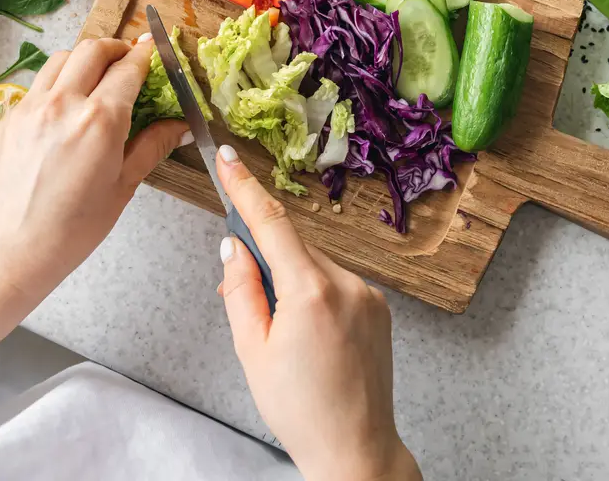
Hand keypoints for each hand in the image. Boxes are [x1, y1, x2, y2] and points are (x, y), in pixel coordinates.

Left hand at [0, 36, 189, 294]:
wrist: (12, 248)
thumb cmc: (73, 228)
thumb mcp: (123, 186)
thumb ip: (152, 146)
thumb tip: (181, 126)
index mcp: (99, 121)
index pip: (129, 68)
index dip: (147, 55)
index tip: (156, 51)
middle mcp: (63, 104)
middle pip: (93, 49)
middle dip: (117, 48)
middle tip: (130, 59)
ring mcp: (32, 107)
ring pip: (62, 58)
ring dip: (85, 58)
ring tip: (99, 75)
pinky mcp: (11, 116)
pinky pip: (40, 82)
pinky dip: (59, 79)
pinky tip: (68, 102)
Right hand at [216, 146, 420, 480]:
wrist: (355, 449)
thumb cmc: (301, 409)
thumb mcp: (250, 349)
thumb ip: (239, 289)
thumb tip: (233, 247)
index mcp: (310, 292)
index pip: (271, 222)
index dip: (246, 187)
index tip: (229, 158)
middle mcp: (346, 283)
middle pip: (293, 245)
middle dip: (264, 257)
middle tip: (241, 290)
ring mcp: (368, 294)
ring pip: (314, 264)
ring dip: (291, 279)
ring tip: (281, 332)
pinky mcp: (378, 306)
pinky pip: (335, 281)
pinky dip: (313, 292)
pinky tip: (307, 332)